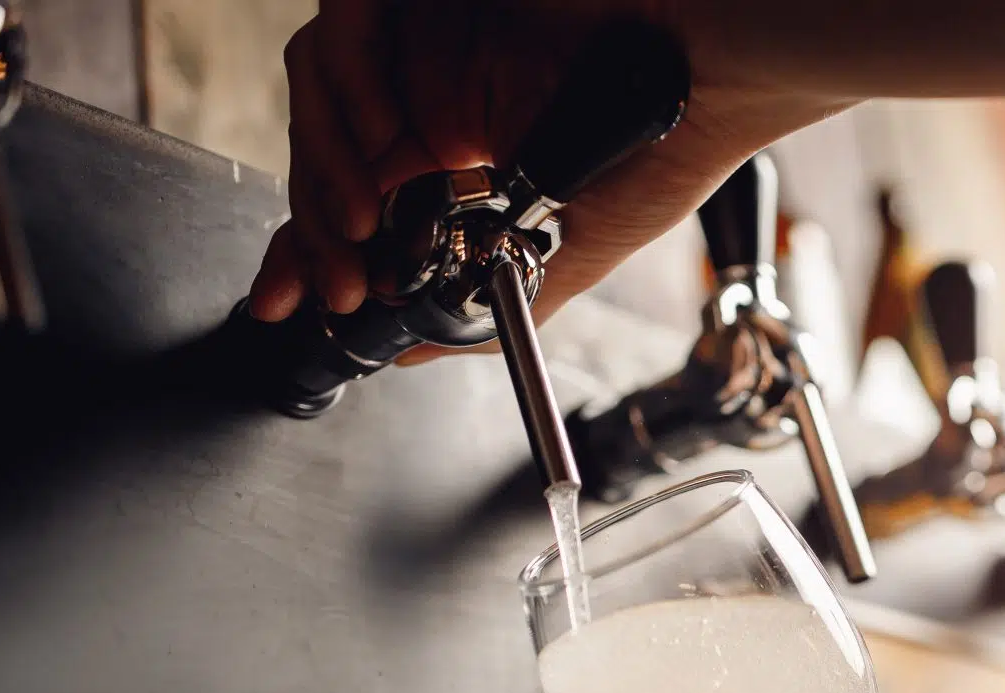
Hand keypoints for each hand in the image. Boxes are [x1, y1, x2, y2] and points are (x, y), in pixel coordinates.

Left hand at [246, 0, 845, 344]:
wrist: (717, 63)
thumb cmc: (671, 141)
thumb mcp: (574, 250)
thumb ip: (496, 301)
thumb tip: (417, 348)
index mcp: (463, 149)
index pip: (355, 196)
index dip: (309, 247)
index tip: (287, 301)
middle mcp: (434, 87)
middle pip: (319, 146)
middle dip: (317, 229)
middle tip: (346, 284)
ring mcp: (427, 35)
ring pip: (316, 86)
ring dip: (333, 165)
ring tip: (382, 216)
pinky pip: (342, 32)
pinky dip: (356, 94)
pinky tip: (413, 142)